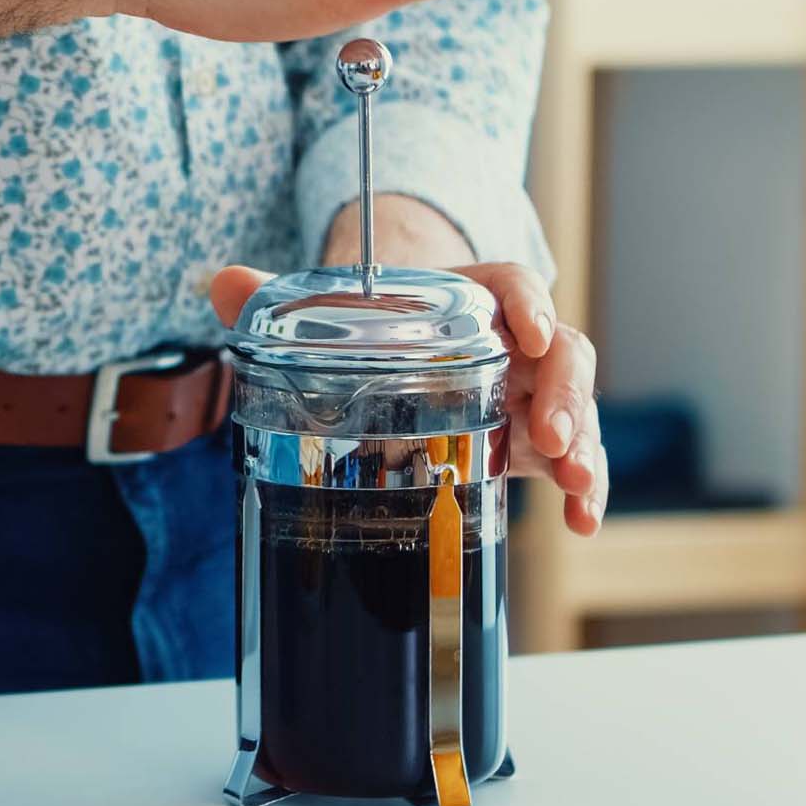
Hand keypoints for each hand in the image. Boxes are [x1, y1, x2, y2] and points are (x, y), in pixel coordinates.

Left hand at [209, 262, 608, 535]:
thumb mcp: (332, 308)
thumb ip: (276, 297)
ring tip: (578, 486)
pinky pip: (569, 460)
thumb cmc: (373, 320)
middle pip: (561, 353)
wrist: (396, 339)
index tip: (531, 330)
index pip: (512, 286)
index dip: (528, 304)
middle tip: (548, 436)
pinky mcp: (529, 438)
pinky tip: (579, 523)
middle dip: (564, 394)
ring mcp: (527, 392)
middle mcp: (513, 341)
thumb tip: (221, 282)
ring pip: (574, 409)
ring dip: (585, 447)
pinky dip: (580, 490)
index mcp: (470, 296)